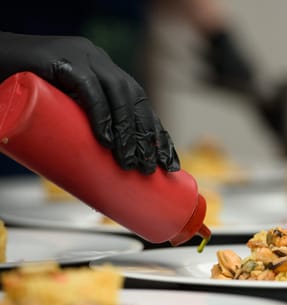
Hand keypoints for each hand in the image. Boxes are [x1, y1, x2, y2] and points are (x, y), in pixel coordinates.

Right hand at [0, 32, 178, 173]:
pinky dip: (100, 115)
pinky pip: (88, 88)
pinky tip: (107, 141)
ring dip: (128, 133)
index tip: (168, 163)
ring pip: (117, 95)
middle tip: (149, 169)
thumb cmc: (24, 96)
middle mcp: (98, 60)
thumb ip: (83, 131)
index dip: (157, 133)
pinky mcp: (60, 60)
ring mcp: (81, 56)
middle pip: (135, 100)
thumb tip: (105, 173)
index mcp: (104, 71)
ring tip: (130, 164)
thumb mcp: (63, 113)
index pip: (140, 103)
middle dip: (146, 137)